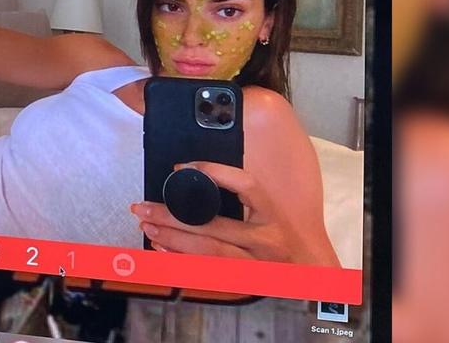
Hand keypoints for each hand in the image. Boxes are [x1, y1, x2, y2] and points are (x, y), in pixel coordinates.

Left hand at [130, 162, 338, 265]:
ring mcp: (255, 264)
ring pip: (208, 251)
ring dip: (172, 239)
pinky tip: (161, 248)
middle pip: (214, 225)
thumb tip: (194, 174)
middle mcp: (266, 239)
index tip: (179, 167)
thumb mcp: (266, 210)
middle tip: (142, 206)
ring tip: (147, 225)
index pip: (244, 184)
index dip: (211, 172)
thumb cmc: (280, 236)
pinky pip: (207, 271)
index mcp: (271, 212)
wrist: (305, 276)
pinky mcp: (243, 281)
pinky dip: (181, 259)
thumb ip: (239, 194)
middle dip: (172, 215)